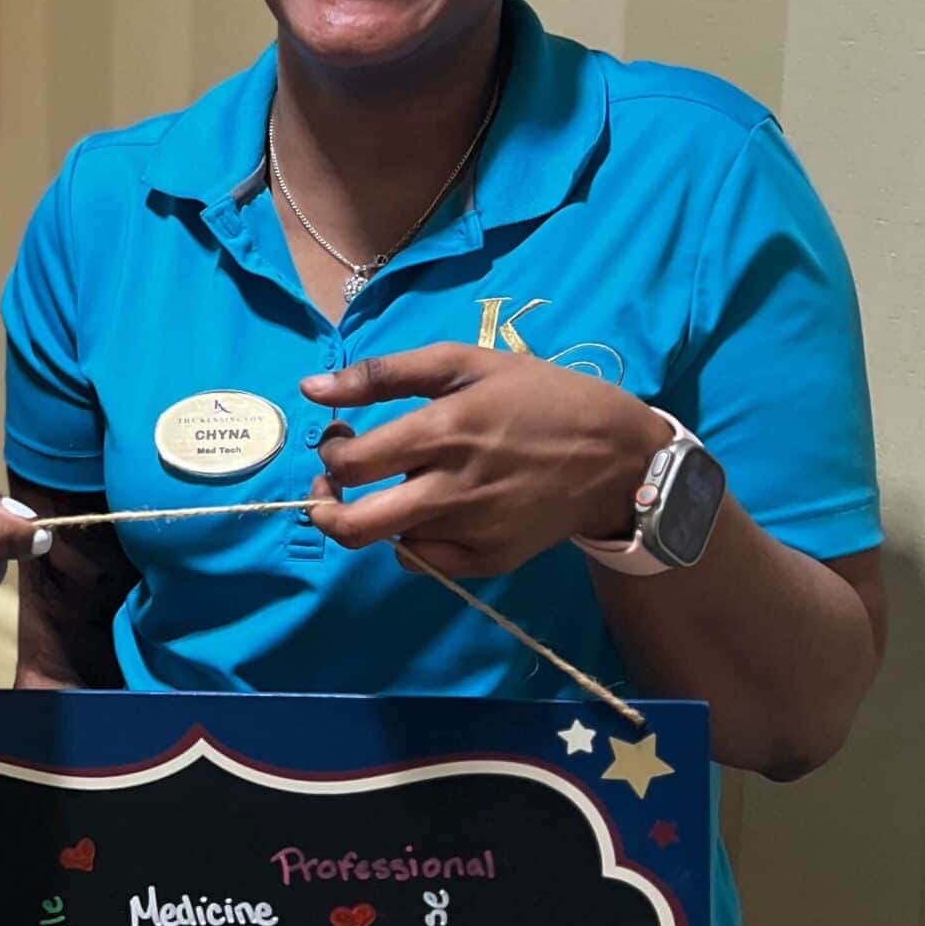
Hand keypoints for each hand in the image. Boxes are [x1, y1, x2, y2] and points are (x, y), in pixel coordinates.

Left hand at [299, 346, 667, 578]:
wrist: (615, 455)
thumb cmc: (536, 397)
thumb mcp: (465, 363)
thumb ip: (383, 374)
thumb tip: (310, 388)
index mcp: (444, 431)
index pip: (352, 463)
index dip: (330, 453)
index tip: (340, 439)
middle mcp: (452, 489)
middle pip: (354, 526)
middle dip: (325, 509)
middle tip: (333, 487)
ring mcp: (472, 532)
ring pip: (389, 540)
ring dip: (381, 515)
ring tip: (407, 485)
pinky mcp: (488, 562)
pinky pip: (425, 561)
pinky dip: (416, 539)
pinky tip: (438, 510)